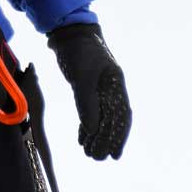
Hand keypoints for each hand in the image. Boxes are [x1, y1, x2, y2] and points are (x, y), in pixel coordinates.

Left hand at [47, 23, 131, 160]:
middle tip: (98, 158)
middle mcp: (111, 89)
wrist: (69, 33)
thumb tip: (92, 130)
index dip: (120, 137)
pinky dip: (86, 127)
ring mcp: (99, 90)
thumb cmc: (79, 51)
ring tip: (89, 154)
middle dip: (106, 141)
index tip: (115, 154)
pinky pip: (89, 113)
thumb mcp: (82, 77)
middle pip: (111, 122)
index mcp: (116, 85)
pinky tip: (82, 140)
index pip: (122, 116)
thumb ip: (87, 104)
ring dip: (95, 137)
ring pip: (100, 119)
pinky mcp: (86, 89)